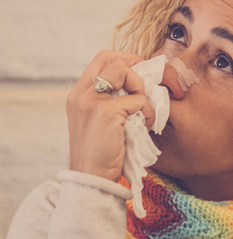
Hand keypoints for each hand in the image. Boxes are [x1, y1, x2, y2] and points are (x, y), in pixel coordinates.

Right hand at [66, 50, 155, 180]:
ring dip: (142, 91)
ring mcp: (91, 102)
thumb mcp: (100, 122)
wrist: (91, 179)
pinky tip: (144, 126)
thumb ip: (110, 102)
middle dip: (135, 69)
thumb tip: (139, 86)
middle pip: (112, 59)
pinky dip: (148, 112)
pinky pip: (139, 100)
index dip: (125, 59)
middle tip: (144, 90)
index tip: (139, 73)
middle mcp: (81, 94)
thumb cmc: (102, 154)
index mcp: (78, 95)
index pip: (101, 59)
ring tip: (142, 113)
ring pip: (126, 72)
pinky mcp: (106, 112)